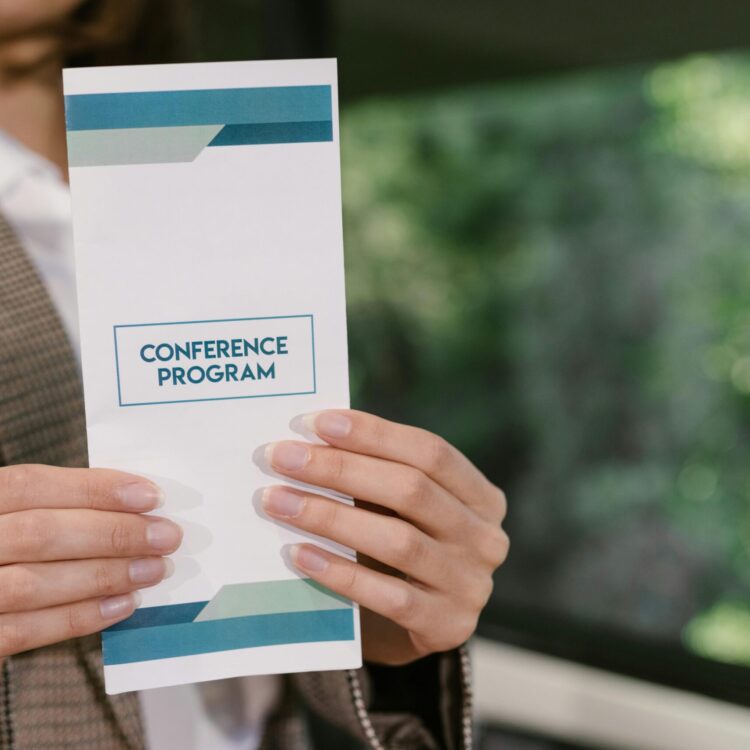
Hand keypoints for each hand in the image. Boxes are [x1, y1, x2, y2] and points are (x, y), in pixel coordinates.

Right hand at [0, 465, 180, 657]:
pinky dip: (79, 617)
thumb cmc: (4, 543)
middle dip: (113, 534)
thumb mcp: (13, 513)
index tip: (152, 496)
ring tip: (155, 569)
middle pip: (40, 534)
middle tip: (167, 536)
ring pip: (33, 584)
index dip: (94, 489)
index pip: (31, 485)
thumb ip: (55, 506)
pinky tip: (124, 604)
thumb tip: (134, 507)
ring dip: (105, 575)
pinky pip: (23, 632)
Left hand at [262, 410, 507, 664]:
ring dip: (329, 516)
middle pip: (411, 490)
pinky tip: (298, 553)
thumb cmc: (398, 551)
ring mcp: (471, 585)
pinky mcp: (446, 627)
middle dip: (339, 468)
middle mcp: (485, 538)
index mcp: (481, 497)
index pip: (430, 451)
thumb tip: (308, 437)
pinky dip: (339, 573)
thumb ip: (374, 475)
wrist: (412, 630)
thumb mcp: (401, 510)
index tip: (315, 422)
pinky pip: (387, 596)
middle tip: (280, 457)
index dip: (373, 433)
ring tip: (277, 501)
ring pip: (397, 540)